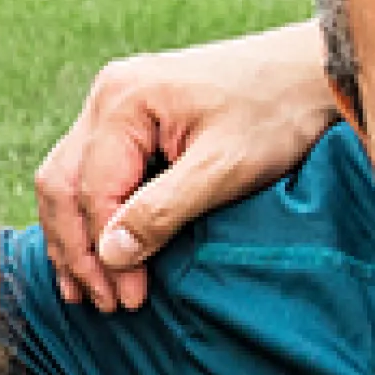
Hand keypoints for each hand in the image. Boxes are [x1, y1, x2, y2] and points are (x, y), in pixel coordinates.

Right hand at [31, 22, 333, 311]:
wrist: (311, 72)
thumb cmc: (277, 115)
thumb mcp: (224, 169)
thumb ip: (163, 211)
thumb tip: (111, 255)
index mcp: (124, 101)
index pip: (91, 191)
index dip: (104, 252)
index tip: (127, 300)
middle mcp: (107, 96)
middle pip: (63, 184)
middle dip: (76, 250)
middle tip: (100, 302)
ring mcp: (114, 103)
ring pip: (66, 178)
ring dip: (72, 236)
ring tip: (83, 289)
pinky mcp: (129, 116)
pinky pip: (88, 170)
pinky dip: (87, 214)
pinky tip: (95, 249)